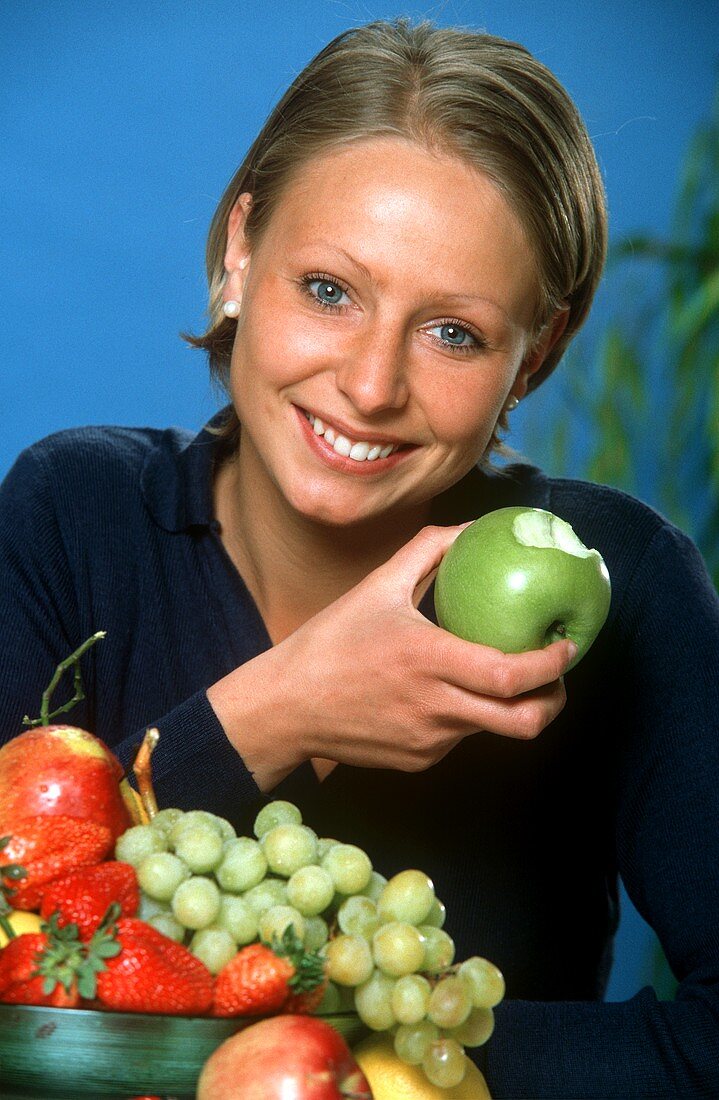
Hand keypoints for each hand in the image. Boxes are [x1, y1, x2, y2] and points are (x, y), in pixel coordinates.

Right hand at [208, 525, 573, 789]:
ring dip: (511, 705)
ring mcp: (428, 740)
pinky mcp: (419, 759)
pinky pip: (459, 738)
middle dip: (555, 700)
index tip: (567, 643)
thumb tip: (471, 527)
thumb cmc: (330, 642)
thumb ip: (427, 550)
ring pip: (493, 729)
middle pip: (523, 721)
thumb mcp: (376, 586)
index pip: (511, 675)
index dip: (552, 664)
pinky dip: (467, 716)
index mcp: (427, 660)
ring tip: (507, 677)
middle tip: (557, 674)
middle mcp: (434, 707)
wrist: (286, 708)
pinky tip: (448, 693)